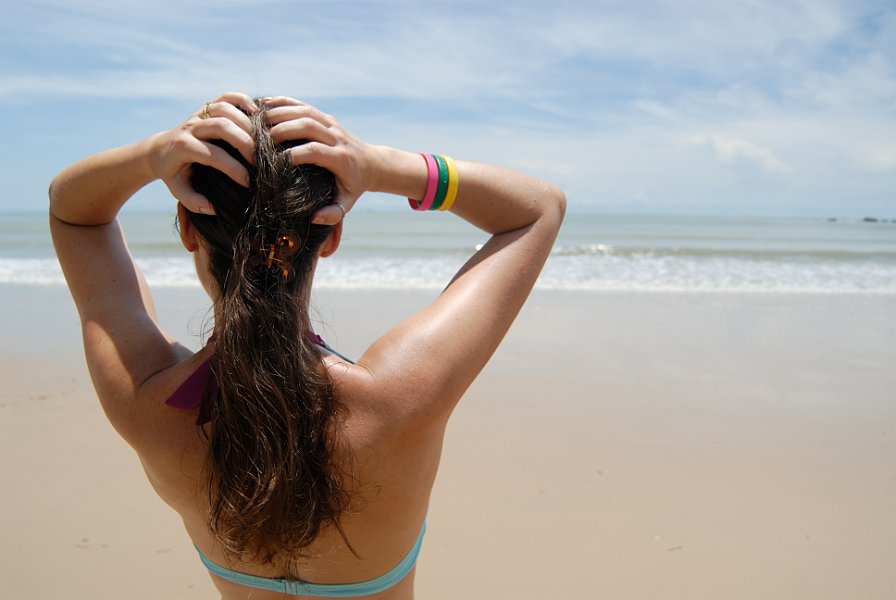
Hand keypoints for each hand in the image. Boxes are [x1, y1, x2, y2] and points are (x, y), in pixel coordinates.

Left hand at [149, 92, 257, 213]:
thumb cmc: (174, 173)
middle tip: (259, 161)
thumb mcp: (178, 190)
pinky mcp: (207, 107)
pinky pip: (227, 97)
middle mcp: (190, 127)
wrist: (161, 149)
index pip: (212, 155)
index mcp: (183, 147)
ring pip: (224, 108)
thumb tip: (213, 207)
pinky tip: (257, 115)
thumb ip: (193, 202)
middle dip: (245, 143)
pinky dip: (243, 101)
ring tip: (261, 140)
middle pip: (221, 126)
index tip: (248, 182)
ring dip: (246, 122)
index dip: (233, 169)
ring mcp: (199, 114)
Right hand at [264, 97, 378, 224]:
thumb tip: (315, 218)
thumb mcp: (347, 202)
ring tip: (258, 121)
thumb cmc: (355, 186)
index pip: (315, 151)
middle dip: (283, 130)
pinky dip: (284, 102)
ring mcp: (332, 125)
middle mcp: (337, 138)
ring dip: (280, 113)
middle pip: (308, 126)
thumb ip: (333, 213)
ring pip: (305, 112)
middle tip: (261, 139)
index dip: (294, 154)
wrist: (371, 163)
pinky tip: (265, 104)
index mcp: (341, 159)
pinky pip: (305, 106)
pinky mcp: (327, 117)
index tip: (275, 162)